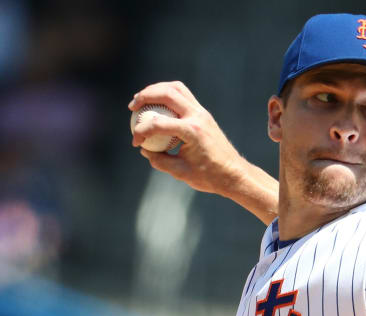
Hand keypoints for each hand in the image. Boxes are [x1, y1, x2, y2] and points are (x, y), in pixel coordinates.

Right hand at [129, 81, 278, 223]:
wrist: (234, 173)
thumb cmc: (209, 176)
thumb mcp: (181, 172)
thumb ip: (159, 160)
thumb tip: (144, 149)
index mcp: (192, 132)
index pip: (159, 124)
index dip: (141, 131)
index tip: (135, 142)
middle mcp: (198, 117)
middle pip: (167, 93)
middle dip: (145, 97)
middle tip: (132, 108)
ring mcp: (202, 112)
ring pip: (177, 88)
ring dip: (156, 90)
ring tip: (141, 100)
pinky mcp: (203, 113)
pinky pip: (183, 95)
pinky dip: (167, 94)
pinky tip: (156, 104)